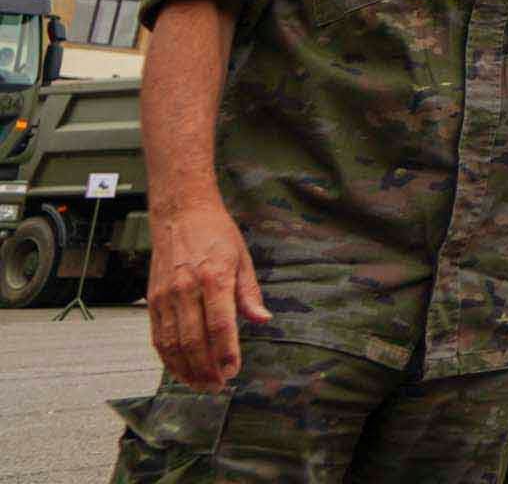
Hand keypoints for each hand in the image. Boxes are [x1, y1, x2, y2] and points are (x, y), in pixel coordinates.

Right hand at [148, 199, 270, 389]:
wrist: (181, 215)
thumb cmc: (216, 235)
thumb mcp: (242, 258)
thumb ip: (249, 293)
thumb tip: (263, 320)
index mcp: (213, 278)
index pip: (220, 324)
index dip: (226, 352)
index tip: (233, 371)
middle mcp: (186, 289)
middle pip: (193, 340)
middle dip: (206, 368)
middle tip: (218, 386)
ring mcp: (165, 296)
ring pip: (171, 343)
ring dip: (185, 369)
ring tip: (200, 384)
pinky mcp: (152, 300)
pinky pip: (157, 336)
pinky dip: (167, 358)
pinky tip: (180, 370)